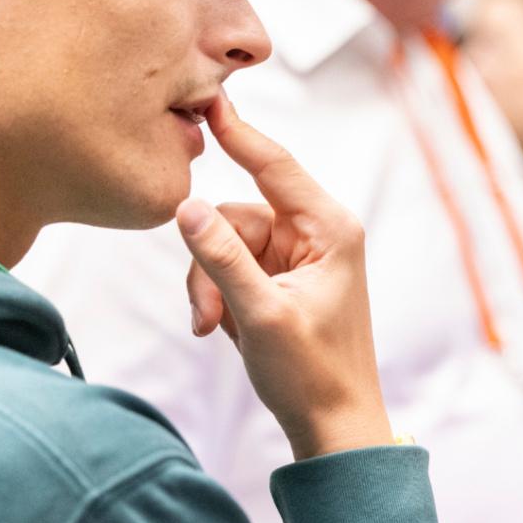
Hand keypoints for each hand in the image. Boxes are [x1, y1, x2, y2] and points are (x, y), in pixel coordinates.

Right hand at [175, 93, 391, 460]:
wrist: (335, 423)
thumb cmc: (312, 373)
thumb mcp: (259, 313)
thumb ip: (221, 258)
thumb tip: (188, 205)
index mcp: (330, 229)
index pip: (275, 167)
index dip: (239, 133)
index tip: (209, 99)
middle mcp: (318, 233)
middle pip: (236, 215)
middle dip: (209, 261)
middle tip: (206, 314)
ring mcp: (300, 256)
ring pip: (227, 244)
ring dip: (210, 285)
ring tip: (215, 328)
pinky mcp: (283, 278)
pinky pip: (233, 266)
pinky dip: (220, 295)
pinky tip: (223, 329)